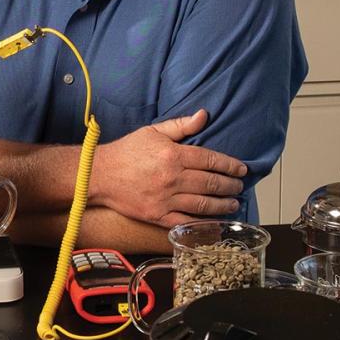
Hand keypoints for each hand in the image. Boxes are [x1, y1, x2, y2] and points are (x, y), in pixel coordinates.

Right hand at [93, 109, 246, 226]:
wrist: (98, 174)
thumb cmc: (125, 151)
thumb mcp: (152, 131)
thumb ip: (180, 125)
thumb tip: (204, 116)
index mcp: (172, 155)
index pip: (211, 160)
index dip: (230, 165)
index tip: (241, 169)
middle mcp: (172, 177)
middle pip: (211, 183)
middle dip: (230, 185)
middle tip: (239, 186)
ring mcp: (165, 199)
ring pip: (203, 204)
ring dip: (223, 204)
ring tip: (233, 203)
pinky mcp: (157, 215)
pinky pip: (186, 221)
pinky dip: (203, 223)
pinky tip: (215, 221)